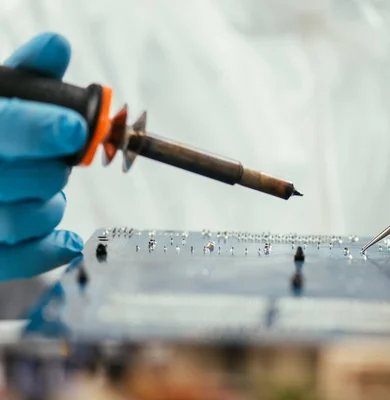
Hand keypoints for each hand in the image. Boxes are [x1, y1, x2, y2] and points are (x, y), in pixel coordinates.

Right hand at [0, 33, 85, 279]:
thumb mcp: (3, 97)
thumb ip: (29, 76)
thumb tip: (56, 47)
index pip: (0, 127)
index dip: (36, 129)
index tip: (75, 128)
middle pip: (21, 180)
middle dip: (54, 171)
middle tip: (61, 162)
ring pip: (21, 221)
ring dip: (51, 207)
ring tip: (49, 192)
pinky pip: (12, 262)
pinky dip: (46, 252)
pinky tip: (67, 241)